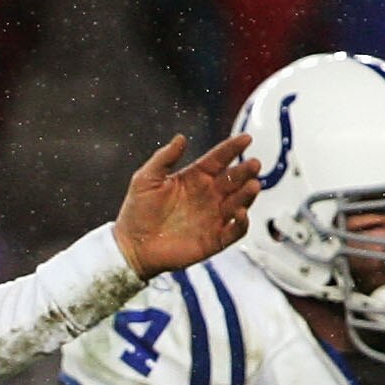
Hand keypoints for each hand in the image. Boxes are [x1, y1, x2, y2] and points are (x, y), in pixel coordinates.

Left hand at [112, 134, 258, 278]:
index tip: (245, 138)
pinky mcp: (214, 239)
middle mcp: (208, 195)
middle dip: (245, 171)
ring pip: (239, 202)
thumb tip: (181, 138)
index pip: (218, 159)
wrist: (132, 246)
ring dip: (248, 194)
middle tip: (253, 164)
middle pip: (234, 179)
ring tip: (253, 185)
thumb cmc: (137, 212)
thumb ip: (164, 158)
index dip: (232, 148)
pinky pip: (235, 231)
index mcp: (195, 178)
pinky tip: (241, 213)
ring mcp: (213, 217)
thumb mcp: (146, 179)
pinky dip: (242, 223)